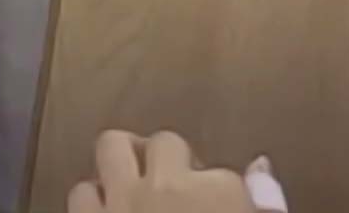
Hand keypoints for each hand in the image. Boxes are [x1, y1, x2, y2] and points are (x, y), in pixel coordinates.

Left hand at [69, 131, 272, 212]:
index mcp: (221, 195)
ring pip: (113, 146)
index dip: (225, 194)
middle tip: (180, 185)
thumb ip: (266, 203)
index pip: (228, 176)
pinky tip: (108, 209)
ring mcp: (122, 200)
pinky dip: (95, 198)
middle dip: (174, 159)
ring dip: (126, 161)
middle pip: (167, 143)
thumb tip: (261, 164)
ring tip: (138, 180)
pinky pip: (82, 191)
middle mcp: (168, 186)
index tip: (226, 207)